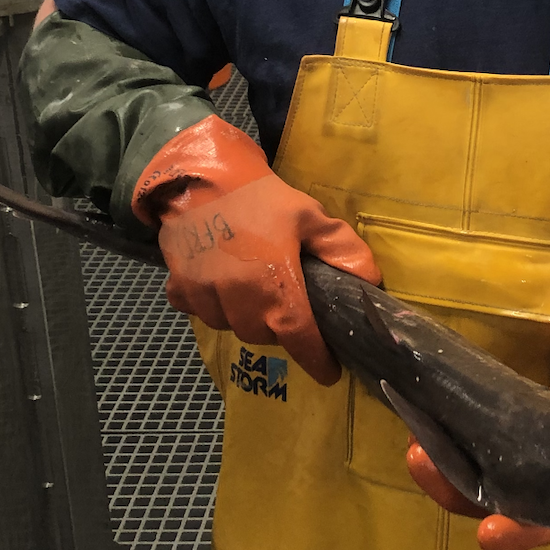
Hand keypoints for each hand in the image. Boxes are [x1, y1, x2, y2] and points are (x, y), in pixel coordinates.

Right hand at [133, 115, 378, 383]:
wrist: (199, 177)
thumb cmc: (260, 196)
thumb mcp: (309, 215)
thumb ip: (342, 249)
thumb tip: (370, 281)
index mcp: (273, 280)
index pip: (297, 334)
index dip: (314, 358)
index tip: (328, 372)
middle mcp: (235, 296)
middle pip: (263, 335)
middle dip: (280, 330)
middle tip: (289, 309)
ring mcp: (203, 294)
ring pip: (231, 328)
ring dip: (246, 319)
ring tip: (255, 294)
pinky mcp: (179, 288)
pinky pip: (199, 314)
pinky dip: (212, 308)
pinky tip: (220, 287)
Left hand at [406, 311, 549, 549]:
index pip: (549, 520)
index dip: (520, 529)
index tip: (491, 534)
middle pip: (496, 501)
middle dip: (455, 489)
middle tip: (421, 462)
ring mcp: (526, 459)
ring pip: (477, 475)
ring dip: (443, 460)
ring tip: (414, 444)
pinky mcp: (507, 431)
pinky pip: (471, 438)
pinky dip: (444, 429)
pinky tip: (415, 406)